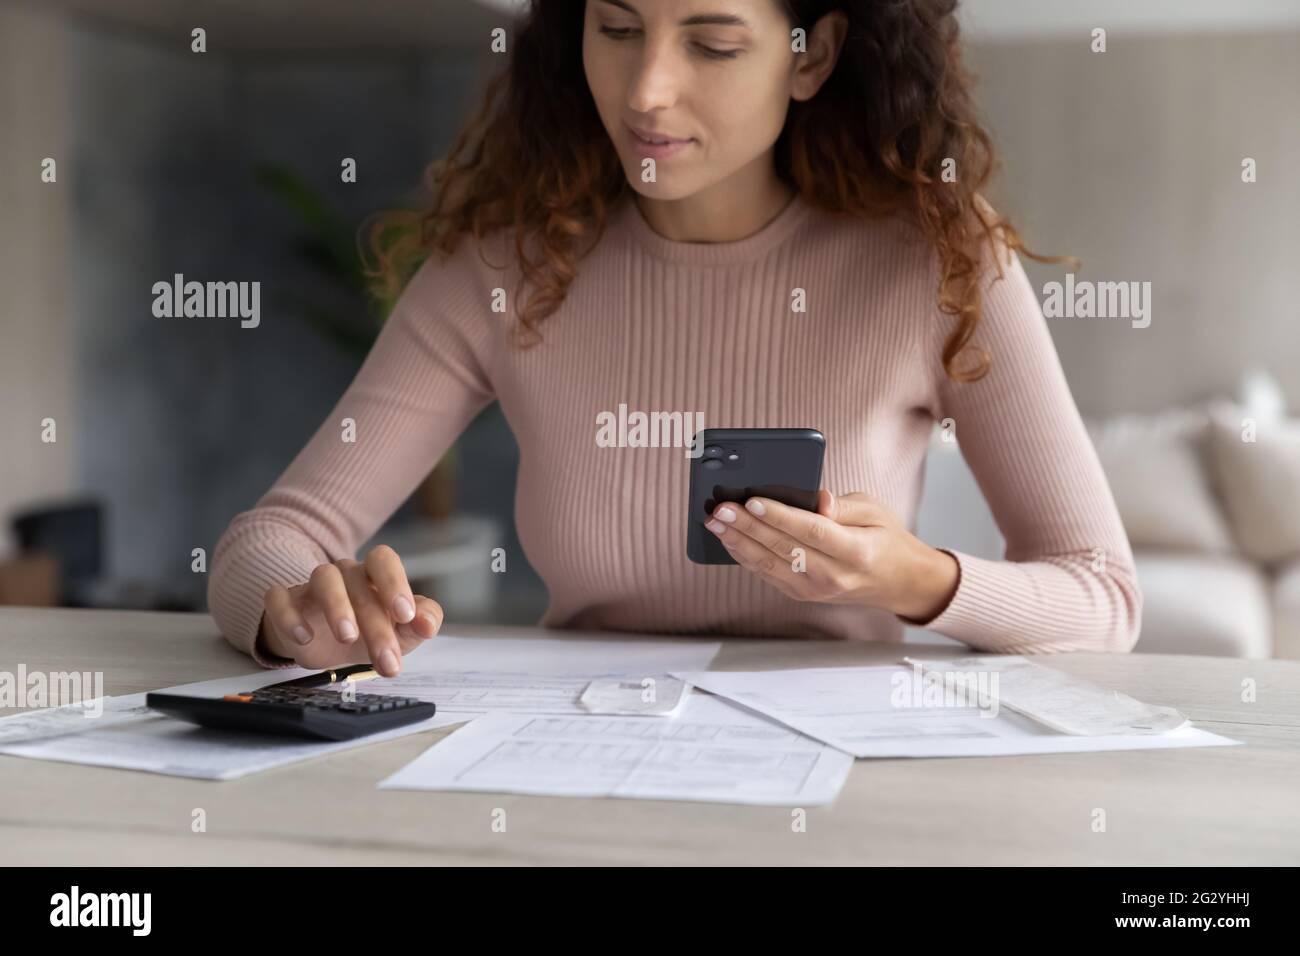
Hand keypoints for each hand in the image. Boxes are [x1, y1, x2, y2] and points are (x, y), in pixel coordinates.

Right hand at [257, 545, 442, 674]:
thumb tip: (428, 624)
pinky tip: (303, 638)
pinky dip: (289, 616)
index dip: (395, 583)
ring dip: (337, 606)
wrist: (325, 646)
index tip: (405, 616)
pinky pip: (279, 598)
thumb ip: (423, 621)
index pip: (383, 560)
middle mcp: (344, 574)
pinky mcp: (284, 602)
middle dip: (375, 623)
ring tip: (347, 637)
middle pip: (358, 583)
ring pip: (323, 579)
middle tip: (386, 659)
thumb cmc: (370, 630)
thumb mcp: (402, 631)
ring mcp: (311, 586)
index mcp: (373, 575)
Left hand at [704, 490, 959, 621]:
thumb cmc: (884, 538)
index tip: (752, 500)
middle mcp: (834, 576)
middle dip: (747, 527)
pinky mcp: (802, 595)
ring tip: (715, 521)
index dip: (779, 516)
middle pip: (783, 549)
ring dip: (738, 542)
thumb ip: (842, 505)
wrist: (897, 583)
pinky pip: (767, 575)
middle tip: (720, 508)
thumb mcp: (874, 511)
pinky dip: (745, 556)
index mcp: (856, 552)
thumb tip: (816, 499)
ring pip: (768, 565)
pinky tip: (728, 538)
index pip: (811, 531)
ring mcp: (816, 591)